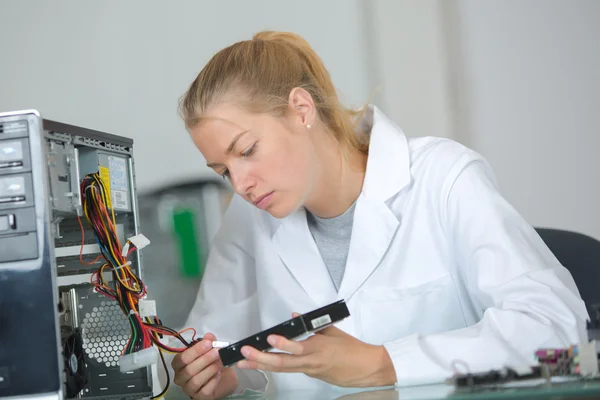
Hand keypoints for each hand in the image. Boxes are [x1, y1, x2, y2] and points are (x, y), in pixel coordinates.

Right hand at [172, 333, 237, 399]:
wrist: (222, 377)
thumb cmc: (210, 362)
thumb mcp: (210, 350)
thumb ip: (209, 342)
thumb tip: (209, 336)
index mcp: (179, 364)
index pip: (182, 358)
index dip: (195, 351)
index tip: (208, 344)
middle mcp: (180, 377)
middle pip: (189, 370)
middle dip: (205, 359)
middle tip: (217, 352)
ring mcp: (188, 388)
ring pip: (195, 381)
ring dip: (209, 370)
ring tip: (219, 363)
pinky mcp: (199, 397)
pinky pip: (204, 390)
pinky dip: (213, 381)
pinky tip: (218, 374)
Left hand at [237, 313, 396, 387]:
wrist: (368, 368)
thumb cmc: (354, 350)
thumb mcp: (333, 331)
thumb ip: (311, 324)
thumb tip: (294, 318)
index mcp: (319, 348)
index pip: (298, 347)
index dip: (282, 344)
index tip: (269, 338)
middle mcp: (312, 362)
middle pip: (283, 363)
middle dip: (261, 358)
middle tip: (245, 353)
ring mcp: (311, 371)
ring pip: (283, 370)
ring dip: (262, 365)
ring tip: (245, 362)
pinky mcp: (312, 375)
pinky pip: (291, 371)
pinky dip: (275, 367)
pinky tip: (263, 364)